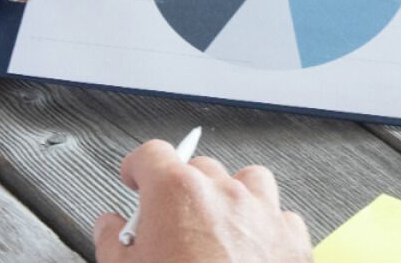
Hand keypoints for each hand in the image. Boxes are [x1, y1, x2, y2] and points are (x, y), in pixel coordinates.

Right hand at [94, 140, 313, 261]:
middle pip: (198, 167)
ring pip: (247, 181)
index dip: (138, 167)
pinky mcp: (291, 240)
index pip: (152, 154)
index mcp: (177, 193)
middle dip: (182, 188)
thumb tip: (109, 226)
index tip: (136, 178)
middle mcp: (223, 194)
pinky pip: (279, 216)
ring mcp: (261, 213)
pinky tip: (250, 246)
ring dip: (230, 196)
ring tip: (216, 224)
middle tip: (171, 221)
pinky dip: (264, 226)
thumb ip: (112, 240)